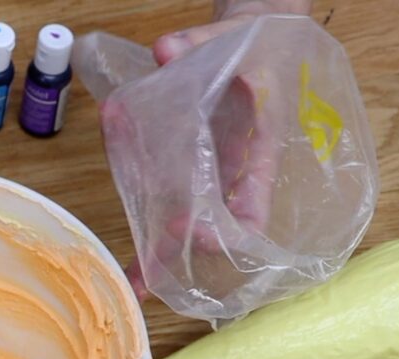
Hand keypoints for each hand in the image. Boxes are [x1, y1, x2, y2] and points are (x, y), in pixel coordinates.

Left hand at [124, 0, 311, 299]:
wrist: (260, 36)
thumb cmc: (256, 41)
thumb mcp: (233, 37)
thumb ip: (198, 44)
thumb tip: (165, 51)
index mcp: (260, 139)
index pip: (256, 189)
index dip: (239, 220)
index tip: (209, 237)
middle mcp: (238, 164)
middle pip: (216, 219)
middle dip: (185, 249)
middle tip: (153, 278)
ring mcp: (217, 168)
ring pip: (192, 216)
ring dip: (165, 248)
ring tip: (137, 282)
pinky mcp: (198, 163)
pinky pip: (175, 195)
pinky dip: (154, 220)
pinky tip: (137, 251)